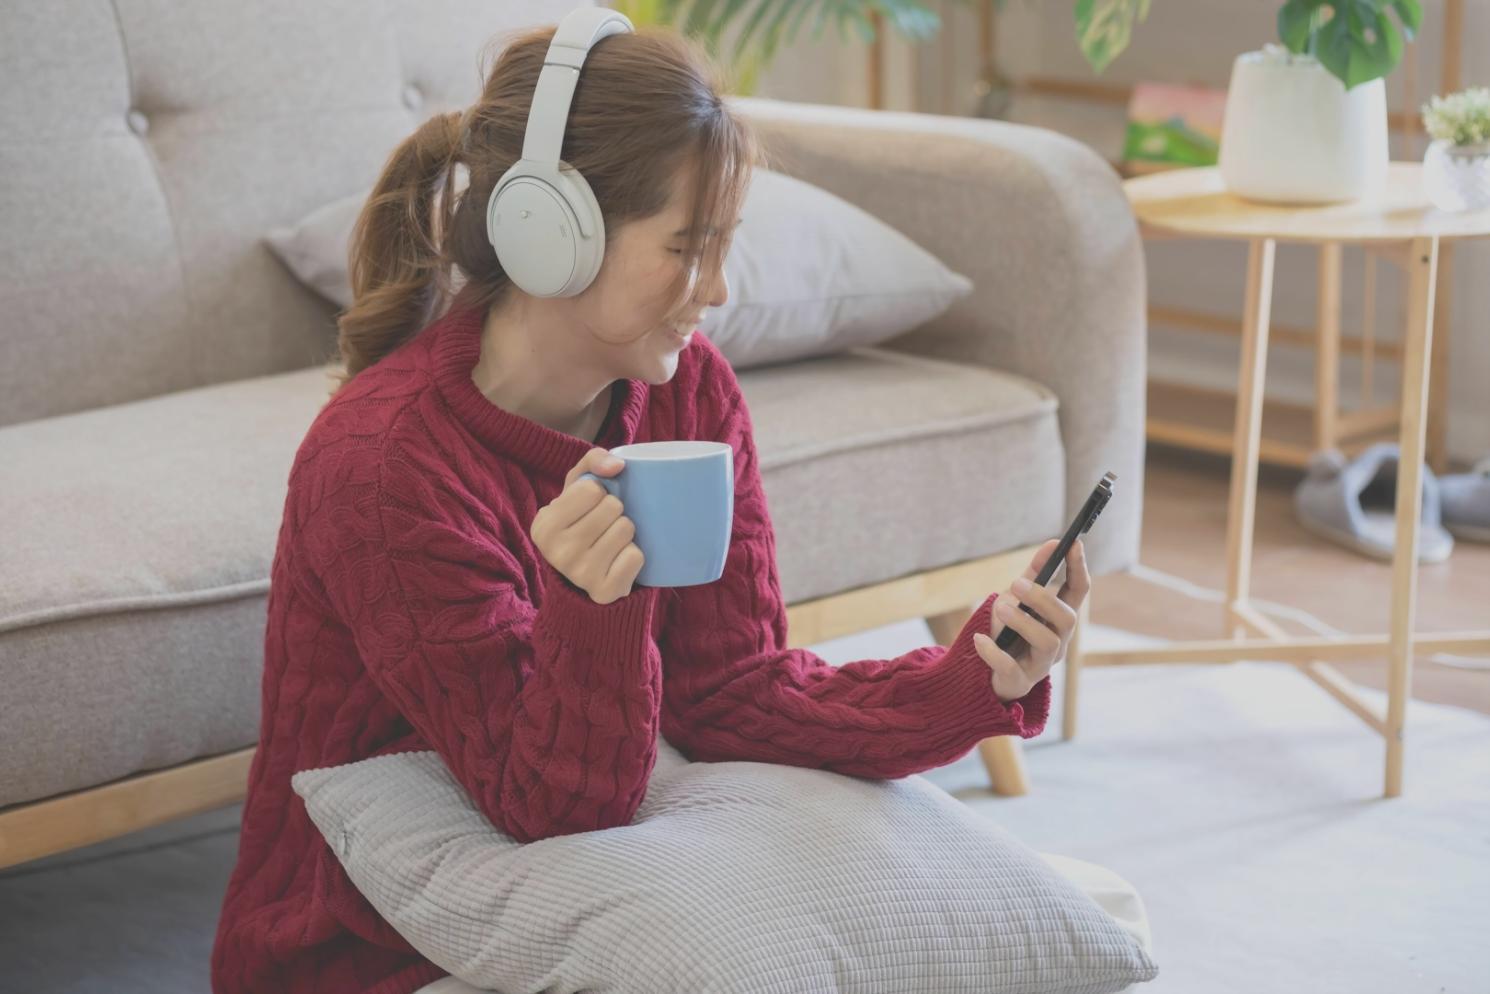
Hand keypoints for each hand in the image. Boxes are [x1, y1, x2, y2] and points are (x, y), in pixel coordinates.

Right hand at [530, 447, 644, 605]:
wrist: (588, 575)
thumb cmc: (583, 522)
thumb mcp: (578, 488)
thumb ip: (592, 461)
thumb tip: (616, 465)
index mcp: (543, 525)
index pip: (592, 489)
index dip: (599, 494)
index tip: (589, 509)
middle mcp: (555, 552)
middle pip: (612, 508)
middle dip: (615, 512)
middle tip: (603, 527)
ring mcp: (579, 575)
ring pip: (626, 529)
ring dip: (626, 532)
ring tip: (610, 542)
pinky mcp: (603, 591)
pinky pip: (635, 556)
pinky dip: (633, 555)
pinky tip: (618, 561)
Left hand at [972, 538, 1090, 703]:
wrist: (985, 673)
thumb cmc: (1007, 632)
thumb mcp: (1016, 599)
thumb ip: (1032, 574)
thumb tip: (1052, 543)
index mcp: (1059, 619)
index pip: (1078, 591)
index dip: (1078, 568)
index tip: (1074, 543)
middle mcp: (1058, 642)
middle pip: (1067, 618)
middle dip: (1044, 598)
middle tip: (1016, 584)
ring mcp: (1041, 664)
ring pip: (1048, 642)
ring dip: (1023, 621)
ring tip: (1000, 608)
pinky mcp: (1019, 682)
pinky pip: (1011, 668)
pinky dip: (993, 652)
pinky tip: (980, 639)